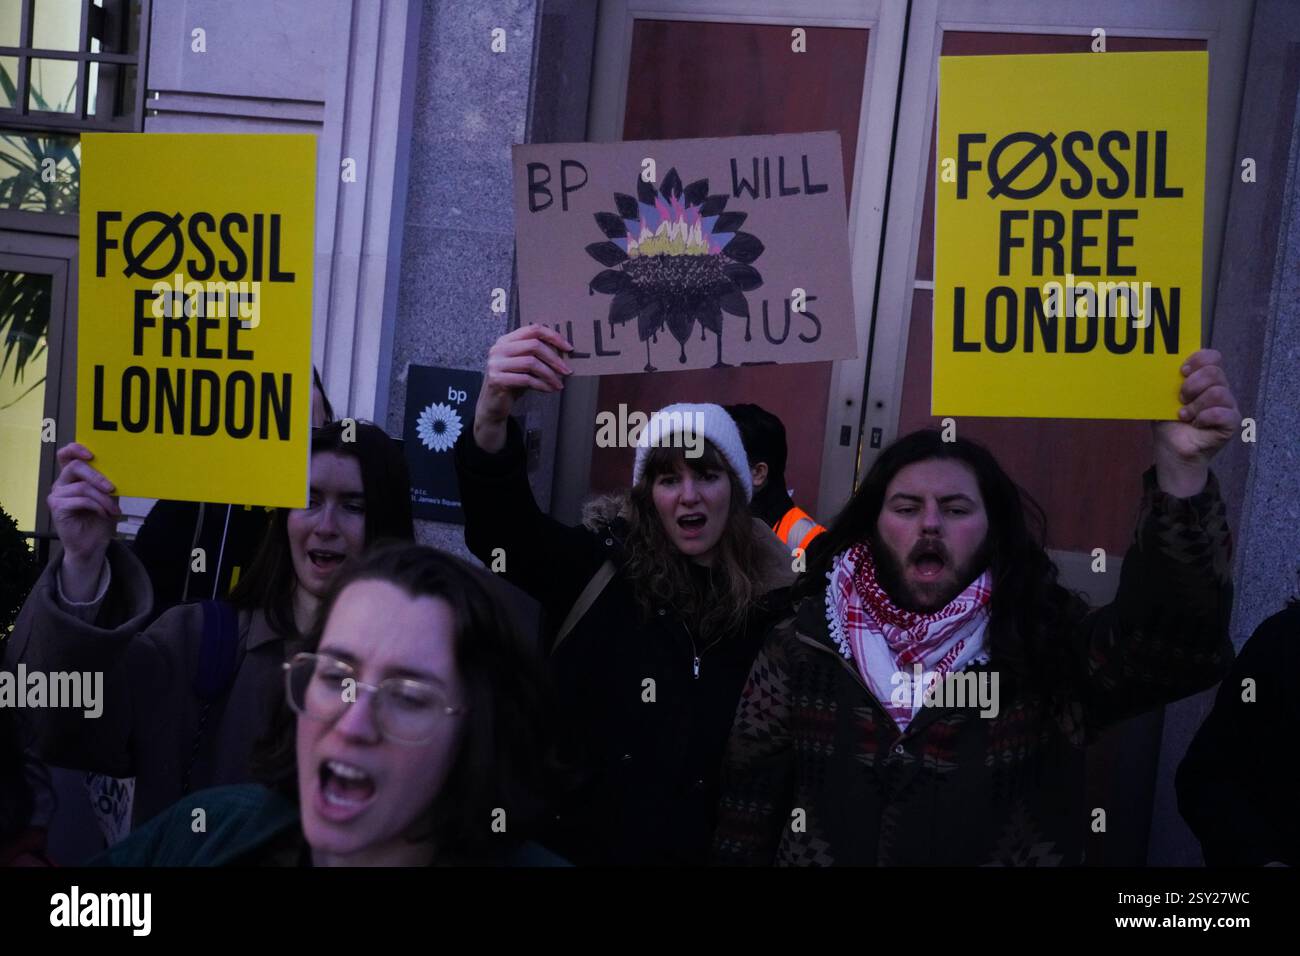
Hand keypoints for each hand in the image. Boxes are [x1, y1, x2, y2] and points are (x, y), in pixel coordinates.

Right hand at [48, 443, 119, 583]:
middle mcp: (62, 483)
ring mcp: (57, 495)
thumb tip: (120, 467)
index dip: (76, 449)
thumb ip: (108, 481)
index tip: (92, 455)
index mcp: (73, 476)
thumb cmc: (100, 518)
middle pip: (75, 467)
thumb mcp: (109, 496)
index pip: (66, 454)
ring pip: (82, 487)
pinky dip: (97, 506)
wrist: (93, 544)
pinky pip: (80, 500)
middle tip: (112, 488)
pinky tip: (104, 514)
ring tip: (114, 510)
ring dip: (103, 499)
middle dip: (97, 476)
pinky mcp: (57, 507)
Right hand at [474, 324, 572, 451]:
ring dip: (550, 374)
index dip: (553, 336)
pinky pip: (526, 379)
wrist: (493, 404)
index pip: (533, 329)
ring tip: (559, 384)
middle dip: (554, 359)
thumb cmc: (513, 382)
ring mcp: (496, 363)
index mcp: (506, 340)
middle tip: (567, 371)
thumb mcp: (524, 364)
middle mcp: (499, 348)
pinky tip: (549, 389)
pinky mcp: (497, 379)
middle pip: (534, 345)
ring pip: (531, 362)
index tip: (568, 348)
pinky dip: (541, 385)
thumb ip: (536, 354)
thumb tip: (564, 351)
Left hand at [1151, 350, 1240, 495]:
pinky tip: (1196, 424)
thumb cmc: (1167, 421)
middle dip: (1192, 384)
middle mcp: (1219, 389)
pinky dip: (1205, 418)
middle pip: (1214, 372)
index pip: (1212, 357)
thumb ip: (1164, 381)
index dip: (1198, 360)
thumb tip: (1153, 365)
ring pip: (1218, 393)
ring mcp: (1228, 406)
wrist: (1170, 449)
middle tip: (1180, 399)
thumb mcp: (1162, 397)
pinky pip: (1224, 413)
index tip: (1181, 371)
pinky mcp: (1231, 423)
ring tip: (1183, 415)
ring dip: (1195, 405)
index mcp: (1204, 379)